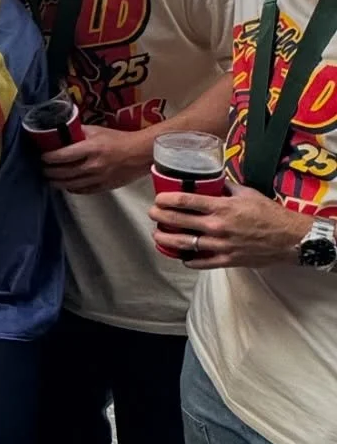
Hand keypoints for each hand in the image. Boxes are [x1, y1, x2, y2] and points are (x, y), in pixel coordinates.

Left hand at [41, 125, 150, 194]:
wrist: (140, 153)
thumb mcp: (97, 130)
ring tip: (50, 179)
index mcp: (91, 148)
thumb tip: (62, 131)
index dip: (48, 158)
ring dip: (57, 182)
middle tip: (43, 169)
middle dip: (49, 172)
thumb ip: (79, 132)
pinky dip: (72, 189)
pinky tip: (67, 185)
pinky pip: (83, 191)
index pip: (62, 155)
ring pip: (70, 184)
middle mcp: (93, 165)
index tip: (42, 157)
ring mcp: (98, 178)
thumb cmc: (119, 140)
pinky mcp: (104, 186)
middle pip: (63, 172)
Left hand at [149, 186, 311, 267]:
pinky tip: (181, 256)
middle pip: (180, 221)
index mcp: (222, 208)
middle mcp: (218, 226)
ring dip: (167, 240)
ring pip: (185, 244)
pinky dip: (188, 260)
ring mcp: (221, 245)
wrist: (290, 238)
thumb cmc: (270, 214)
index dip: (167, 199)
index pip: (186, 201)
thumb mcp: (247, 193)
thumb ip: (226, 188)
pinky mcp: (227, 260)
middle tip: (152, 214)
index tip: (158, 198)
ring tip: (158, 236)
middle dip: (161, 217)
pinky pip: (201, 262)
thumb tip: (211, 181)